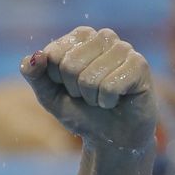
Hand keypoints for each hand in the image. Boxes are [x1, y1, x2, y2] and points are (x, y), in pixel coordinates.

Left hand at [21, 27, 156, 153]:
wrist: (112, 138)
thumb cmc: (81, 112)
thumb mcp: (49, 95)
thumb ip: (35, 75)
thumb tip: (35, 56)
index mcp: (80, 36)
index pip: (52, 55)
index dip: (57, 80)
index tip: (71, 87)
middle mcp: (103, 36)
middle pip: (70, 65)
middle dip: (75, 90)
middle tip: (89, 95)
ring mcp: (124, 48)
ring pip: (90, 77)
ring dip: (92, 97)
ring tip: (102, 98)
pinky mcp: (140, 65)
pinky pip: (110, 86)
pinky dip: (107, 102)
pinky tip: (117, 100)